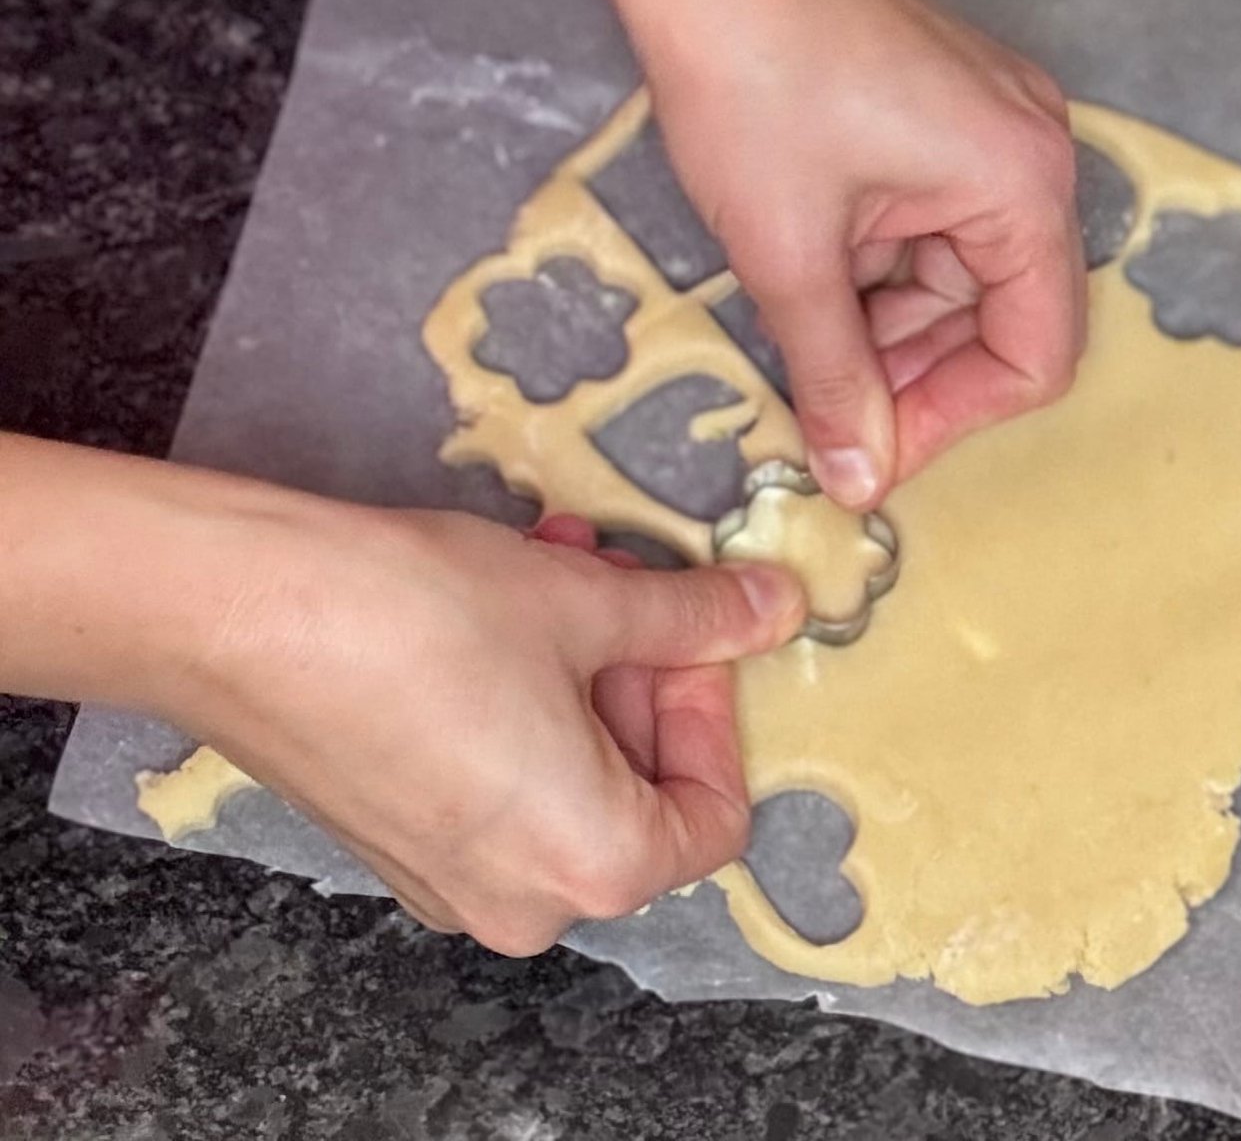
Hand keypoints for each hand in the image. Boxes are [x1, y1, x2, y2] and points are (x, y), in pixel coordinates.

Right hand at [177, 499, 803, 953]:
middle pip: (637, 792)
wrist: (241, 611)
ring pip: (566, 771)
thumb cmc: (422, 615)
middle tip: (624, 578)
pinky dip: (520, 696)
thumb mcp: (589, 603)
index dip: (713, 710)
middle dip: (640, 671)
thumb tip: (775, 609)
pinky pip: (497, 776)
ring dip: (579, 666)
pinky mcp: (393, 836)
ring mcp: (449, 877)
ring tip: (561, 565)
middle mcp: (523, 899)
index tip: (689, 632)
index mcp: (594, 866)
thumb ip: (696, 618)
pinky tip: (501, 602)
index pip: (715, 815)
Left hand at [342, 0, 1085, 509]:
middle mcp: (1035, 151)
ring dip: (885, 323)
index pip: (1036, 352)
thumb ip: (836, 379)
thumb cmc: (748, 90)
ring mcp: (991, 122)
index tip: (869, 454)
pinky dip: (877, 267)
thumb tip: (861, 486)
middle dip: (913, 371)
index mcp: (1024, 184)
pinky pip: (932, 223)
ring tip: (798, 329)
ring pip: (957, 274)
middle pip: (1000, 313)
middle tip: (822, 405)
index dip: (954, 420)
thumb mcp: (791, 256)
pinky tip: (809, 272)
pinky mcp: (944, 109)